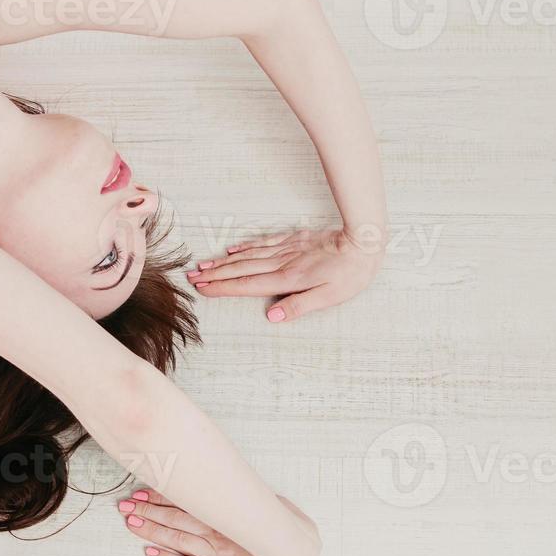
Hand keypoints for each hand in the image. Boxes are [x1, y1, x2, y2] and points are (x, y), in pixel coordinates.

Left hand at [118, 488, 318, 555]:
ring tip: (129, 521)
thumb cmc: (288, 530)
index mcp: (225, 515)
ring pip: (177, 539)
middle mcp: (216, 532)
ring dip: (152, 530)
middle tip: (124, 503)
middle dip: (148, 511)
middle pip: (175, 519)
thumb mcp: (267, 504)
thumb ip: (244, 495)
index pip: (186, 502)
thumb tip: (231, 481)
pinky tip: (149, 555)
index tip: (141, 489)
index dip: (162, 496)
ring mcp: (216, 555)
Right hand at [187, 227, 382, 322]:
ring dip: (224, 262)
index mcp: (288, 279)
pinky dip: (245, 246)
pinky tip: (232, 249)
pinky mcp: (293, 239)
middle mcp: (281, 263)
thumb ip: (299, 306)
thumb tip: (271, 316)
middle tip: (192, 278)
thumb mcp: (330, 297)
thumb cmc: (350, 273)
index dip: (224, 288)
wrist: (363, 240)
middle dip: (215, 275)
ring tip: (203, 265)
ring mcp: (285, 249)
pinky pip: (262, 242)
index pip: (248, 285)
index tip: (203, 290)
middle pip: (242, 270)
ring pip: (248, 256)